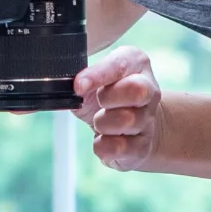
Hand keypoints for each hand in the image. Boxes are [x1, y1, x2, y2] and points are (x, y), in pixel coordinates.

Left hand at [76, 47, 164, 170]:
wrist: (132, 127)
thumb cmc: (108, 97)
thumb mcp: (95, 79)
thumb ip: (81, 77)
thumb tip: (61, 86)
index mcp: (136, 63)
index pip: (120, 64)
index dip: (97, 75)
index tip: (78, 86)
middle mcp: (149, 90)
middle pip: (136, 90)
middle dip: (108, 98)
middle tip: (98, 102)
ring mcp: (148, 119)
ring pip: (126, 120)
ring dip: (102, 123)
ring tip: (100, 121)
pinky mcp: (143, 146)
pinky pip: (119, 147)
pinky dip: (103, 145)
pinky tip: (103, 139)